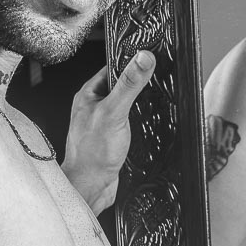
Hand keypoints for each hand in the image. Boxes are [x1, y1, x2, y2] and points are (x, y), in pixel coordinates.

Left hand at [62, 51, 155, 214]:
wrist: (91, 187)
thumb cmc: (92, 153)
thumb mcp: (114, 112)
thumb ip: (129, 85)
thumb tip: (143, 59)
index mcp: (88, 95)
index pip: (112, 68)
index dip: (130, 62)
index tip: (149, 57)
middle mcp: (94, 107)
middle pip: (121, 87)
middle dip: (139, 85)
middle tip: (157, 80)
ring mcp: (104, 123)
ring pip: (127, 106)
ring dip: (141, 105)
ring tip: (155, 102)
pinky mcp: (113, 139)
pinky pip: (129, 123)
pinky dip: (140, 122)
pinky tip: (148, 125)